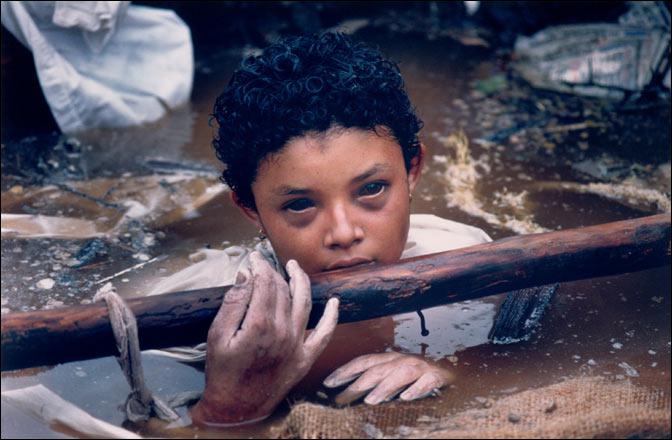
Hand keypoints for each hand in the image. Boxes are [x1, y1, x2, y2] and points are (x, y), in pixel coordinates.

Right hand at [191, 251, 338, 425]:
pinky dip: (332, 317)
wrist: (236, 408)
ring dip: (301, 281)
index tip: (253, 258)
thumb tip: (247, 275)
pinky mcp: (306, 358)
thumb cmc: (223, 372)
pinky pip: (325, 333)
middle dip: (274, 272)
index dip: (259, 266)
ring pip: (304, 303)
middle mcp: (283, 332)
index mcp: (259, 325)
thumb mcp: (217, 336)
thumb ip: (233, 303)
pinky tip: (335, 302)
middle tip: (265, 264)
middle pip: (282, 290)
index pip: (264, 283)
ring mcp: (297, 345)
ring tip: (294, 268)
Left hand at [323, 352, 452, 405]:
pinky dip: (416, 389)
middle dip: (357, 383)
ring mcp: (420, 367)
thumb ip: (375, 382)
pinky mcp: (437, 377)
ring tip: (370, 401)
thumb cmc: (417, 377)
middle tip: (341, 399)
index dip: (345, 371)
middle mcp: (402, 360)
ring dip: (384, 387)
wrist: (454, 372)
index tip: (327, 383)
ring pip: (400, 374)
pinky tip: (406, 398)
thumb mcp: (393, 376)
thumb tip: (347, 394)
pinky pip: (426, 382)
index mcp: (389, 359)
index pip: (363, 362)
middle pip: (377, 369)